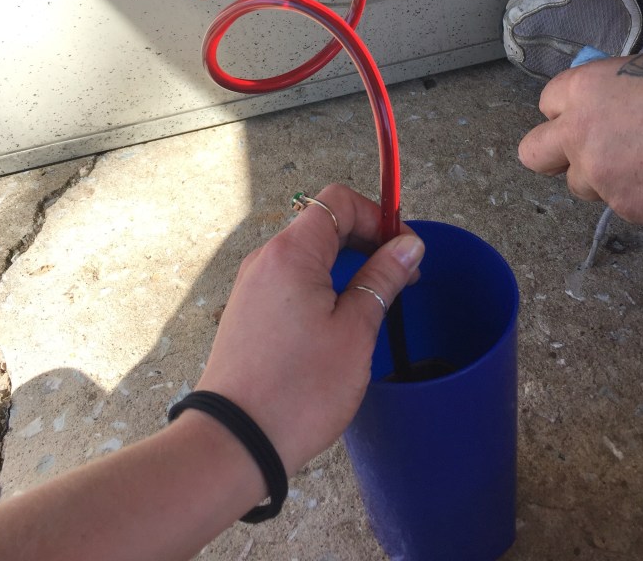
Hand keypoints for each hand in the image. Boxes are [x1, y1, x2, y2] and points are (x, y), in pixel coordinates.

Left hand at [195, 184, 423, 474]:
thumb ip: (383, 278)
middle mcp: (266, 259)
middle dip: (365, 242)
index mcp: (291, 253)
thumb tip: (408, 245)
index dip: (377, 216)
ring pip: (308, 254)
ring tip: (372, 304)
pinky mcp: (248, 310)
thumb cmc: (298, 390)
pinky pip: (290, 279)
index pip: (338, 201)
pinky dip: (321, 286)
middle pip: (323, 224)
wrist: (234, 442)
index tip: (403, 249)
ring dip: (345, 266)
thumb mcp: (355, 332)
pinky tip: (338, 322)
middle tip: (398, 279)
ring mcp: (252, 285)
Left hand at [518, 50, 642, 229]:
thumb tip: (612, 106)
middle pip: (534, 153)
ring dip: (602, 180)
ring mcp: (599, 175)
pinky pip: (620, 205)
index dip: (567, 113)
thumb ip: (613, 94)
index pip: (547, 104)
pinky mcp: (626, 208)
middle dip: (553, 156)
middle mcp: (580, 133)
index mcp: (585, 89)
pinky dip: (639, 198)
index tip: (583, 119)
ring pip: (580, 185)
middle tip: (583, 155)